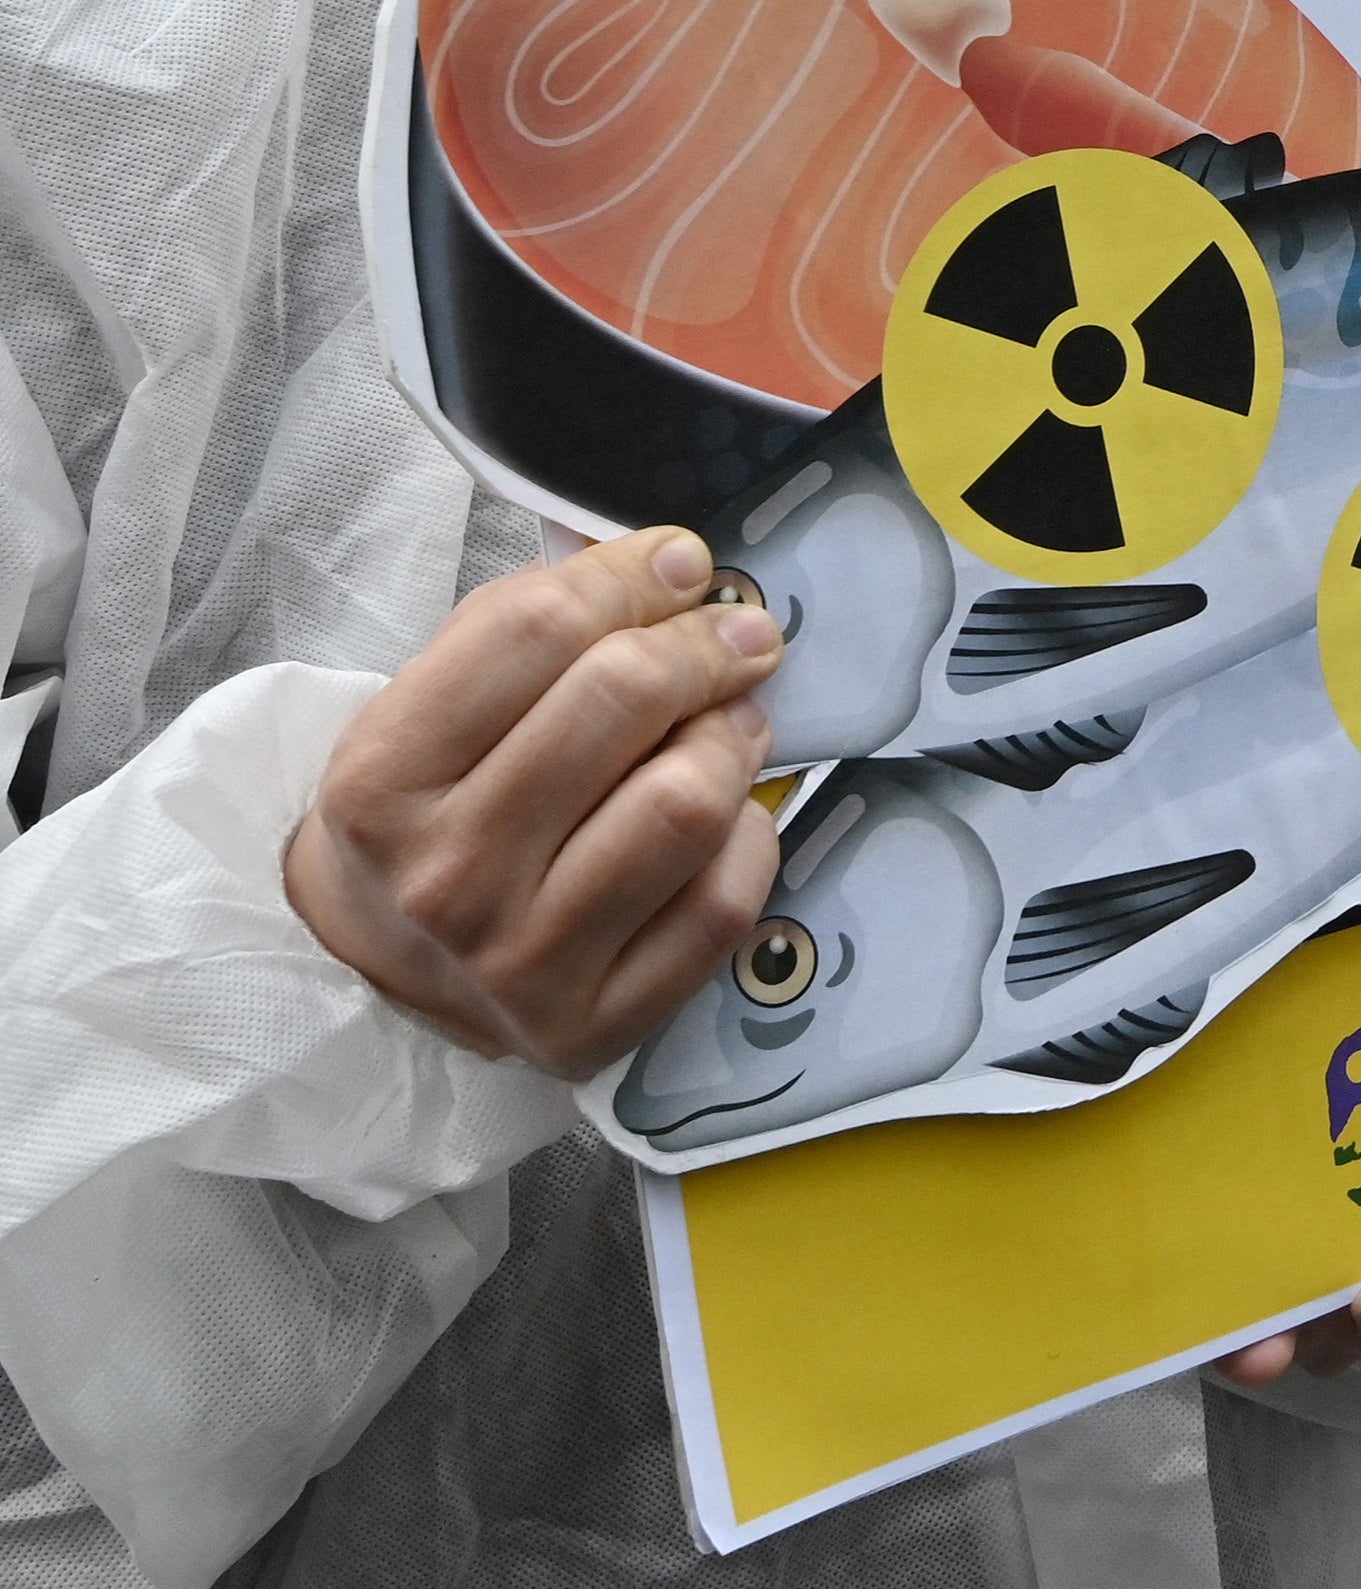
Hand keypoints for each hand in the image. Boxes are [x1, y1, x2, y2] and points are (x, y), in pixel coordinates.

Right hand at [282, 527, 784, 1075]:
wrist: (385, 963)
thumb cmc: (432, 805)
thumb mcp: (432, 703)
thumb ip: (533, 623)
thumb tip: (675, 563)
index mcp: (383, 780)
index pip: (535, 630)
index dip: (631, 575)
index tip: (684, 562)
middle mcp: (447, 879)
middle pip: (622, 700)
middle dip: (703, 643)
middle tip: (738, 634)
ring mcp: (521, 963)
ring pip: (687, 802)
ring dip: (732, 740)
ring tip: (729, 724)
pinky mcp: (595, 1025)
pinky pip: (724, 901)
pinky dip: (748, 837)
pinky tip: (725, 818)